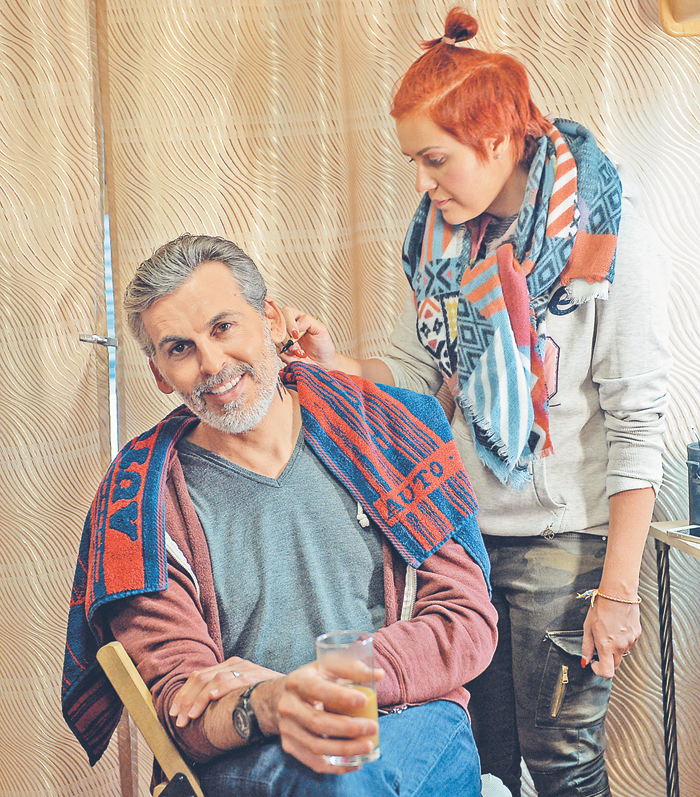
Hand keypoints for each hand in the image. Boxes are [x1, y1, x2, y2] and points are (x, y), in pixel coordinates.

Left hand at [169, 657, 282, 727]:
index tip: (174, 712)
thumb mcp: (241, 692)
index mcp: (229, 666)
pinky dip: (217, 689)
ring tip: (189, 716)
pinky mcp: (254, 676)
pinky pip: (232, 679)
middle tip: (178, 719)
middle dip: (185, 699)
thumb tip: (197, 711)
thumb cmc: (266, 697)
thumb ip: (224, 695)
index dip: (183, 694)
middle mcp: (235, 664)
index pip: (198, 676)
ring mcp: (245, 668)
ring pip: (212, 679)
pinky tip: (208, 700)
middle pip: (201, 677)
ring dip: (197, 700)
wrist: (292, 693)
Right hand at [259, 661, 383, 773]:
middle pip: (317, 722)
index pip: (317, 689)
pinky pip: (313, 762)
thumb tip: (379, 674)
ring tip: (368, 746)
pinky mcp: (290, 746)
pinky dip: (336, 766)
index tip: (364, 700)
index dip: (341, 696)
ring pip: (315, 746)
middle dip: (348, 728)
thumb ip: (351, 668)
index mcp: (297, 681)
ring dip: (345, 750)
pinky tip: (355, 762)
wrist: (280, 697)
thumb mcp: (326, 666)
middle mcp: (288, 706)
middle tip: (373, 727)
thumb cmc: (313, 679)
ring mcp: (287, 729)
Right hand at [278, 306, 338, 370]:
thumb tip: (296, 324)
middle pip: (278, 326)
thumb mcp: (321, 329)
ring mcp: (284, 338)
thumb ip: (308, 321)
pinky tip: (297, 356)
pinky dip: (288, 355)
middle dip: (288, 339)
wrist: (323, 362)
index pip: (286, 312)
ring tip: (301, 351)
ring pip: (277, 339)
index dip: (289, 323)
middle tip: (299, 346)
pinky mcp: (282, 350)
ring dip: (289, 348)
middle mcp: (289, 327)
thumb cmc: (323, 345)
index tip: (296, 334)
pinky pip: (279, 351)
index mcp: (298, 318)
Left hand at [582, 598, 640, 677]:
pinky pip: (629, 644)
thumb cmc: (601, 608)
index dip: (598, 671)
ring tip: (608, 632)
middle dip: (606, 660)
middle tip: (599, 647)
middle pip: (615, 665)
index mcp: (606, 646)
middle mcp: (620, 646)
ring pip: (622, 653)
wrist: (618, 594)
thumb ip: (587, 646)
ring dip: (614, 649)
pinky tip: (617, 628)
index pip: (606, 672)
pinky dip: (622, 641)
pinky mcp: (637, 635)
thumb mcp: (588, 627)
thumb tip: (585, 660)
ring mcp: (630, 641)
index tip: (593, 663)